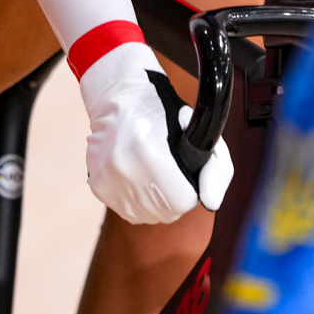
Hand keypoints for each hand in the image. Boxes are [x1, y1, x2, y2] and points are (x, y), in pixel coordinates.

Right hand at [78, 43, 232, 222]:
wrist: (119, 98)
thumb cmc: (162, 113)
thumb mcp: (199, 131)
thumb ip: (216, 168)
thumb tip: (211, 202)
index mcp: (151, 153)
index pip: (183, 200)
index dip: (191, 189)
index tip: (186, 174)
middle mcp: (125, 169)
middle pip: (165, 211)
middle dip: (174, 196)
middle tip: (171, 172)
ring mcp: (108, 179)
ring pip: (146, 215)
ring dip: (155, 200)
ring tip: (154, 172)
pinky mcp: (97, 185)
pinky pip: (127, 210)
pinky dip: (137, 198)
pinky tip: (139, 176)